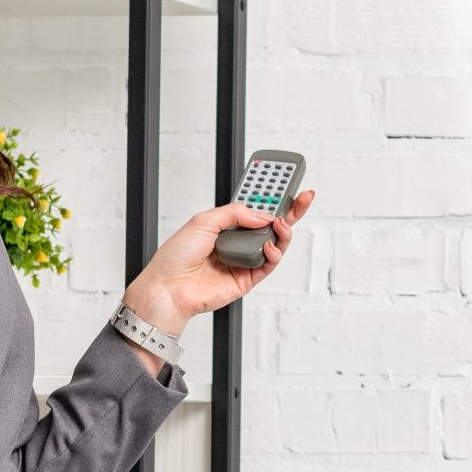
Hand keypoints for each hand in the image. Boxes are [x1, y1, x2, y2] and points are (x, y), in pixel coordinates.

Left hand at [122, 188, 315, 335]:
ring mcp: (244, 259)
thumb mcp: (203, 221)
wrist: (169, 287)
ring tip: (281, 223)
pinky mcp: (248, 279)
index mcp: (226, 225)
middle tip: (303, 198)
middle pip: (271, 224)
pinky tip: (269, 245)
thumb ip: (235, 213)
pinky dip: (274, 253)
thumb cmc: (176, 257)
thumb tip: (262, 215)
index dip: (271, 197)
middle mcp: (237, 241)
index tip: (287, 184)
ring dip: (283, 231)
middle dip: (290, 210)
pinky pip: (269, 264)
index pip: (255, 208)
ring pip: (275, 243)